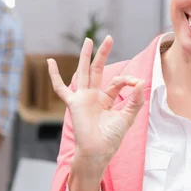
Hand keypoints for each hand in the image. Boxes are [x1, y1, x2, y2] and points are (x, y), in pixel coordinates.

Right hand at [48, 36, 144, 170]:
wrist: (98, 151)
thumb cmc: (111, 138)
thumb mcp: (127, 118)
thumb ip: (134, 100)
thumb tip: (140, 82)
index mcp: (106, 100)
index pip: (116, 82)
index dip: (127, 79)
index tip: (137, 82)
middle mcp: (93, 96)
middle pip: (97, 70)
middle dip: (102, 54)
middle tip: (108, 38)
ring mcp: (82, 98)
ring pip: (83, 72)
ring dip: (85, 56)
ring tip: (88, 40)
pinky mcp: (74, 103)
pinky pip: (61, 89)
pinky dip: (54, 76)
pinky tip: (50, 62)